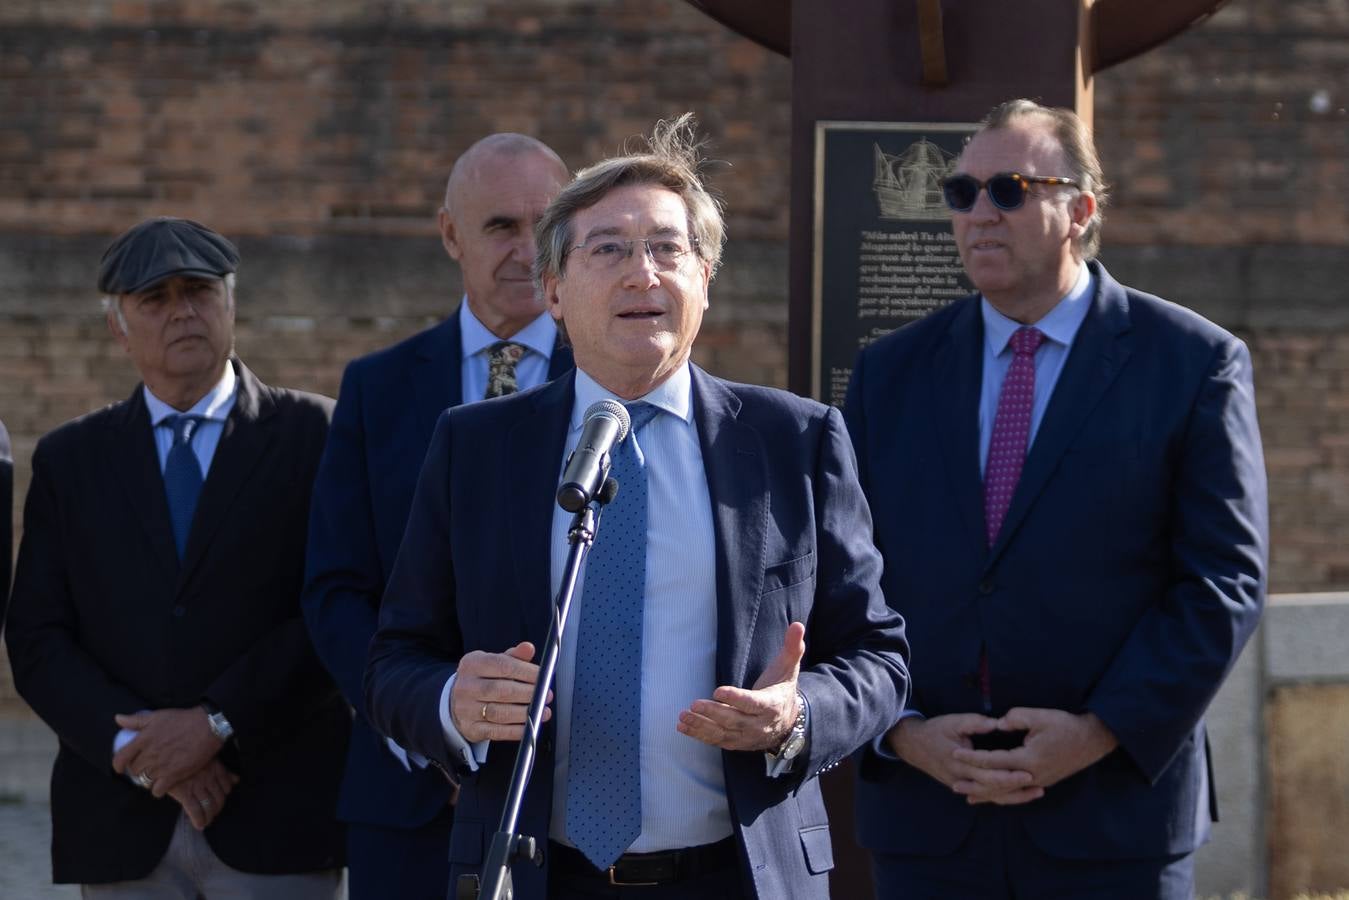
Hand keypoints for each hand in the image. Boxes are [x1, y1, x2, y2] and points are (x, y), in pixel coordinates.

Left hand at [113, 708, 222, 796]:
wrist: (207, 727)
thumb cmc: (183, 720)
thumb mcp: (157, 716)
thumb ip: (136, 720)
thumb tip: (118, 719)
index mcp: (143, 740)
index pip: (120, 758)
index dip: (117, 766)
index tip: (120, 768)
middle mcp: (149, 754)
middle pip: (134, 771)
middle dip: (137, 770)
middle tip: (144, 768)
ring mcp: (161, 766)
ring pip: (144, 781)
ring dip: (148, 779)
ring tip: (155, 775)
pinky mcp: (173, 776)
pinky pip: (157, 790)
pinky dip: (158, 790)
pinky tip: (163, 784)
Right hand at [166, 759, 238, 829]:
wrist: (161, 754)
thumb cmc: (183, 754)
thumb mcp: (205, 757)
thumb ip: (221, 769)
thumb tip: (236, 780)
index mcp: (215, 767)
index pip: (227, 786)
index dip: (224, 796)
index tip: (220, 801)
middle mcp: (208, 777)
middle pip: (219, 798)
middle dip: (217, 808)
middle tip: (213, 813)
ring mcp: (197, 785)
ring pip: (209, 805)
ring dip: (209, 816)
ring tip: (207, 821)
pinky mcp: (183, 792)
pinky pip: (195, 810)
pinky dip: (199, 819)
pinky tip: (200, 825)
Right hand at [450, 642, 550, 742]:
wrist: (456, 701)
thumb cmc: (481, 680)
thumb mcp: (492, 663)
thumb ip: (513, 657)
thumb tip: (528, 648)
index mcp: (472, 664)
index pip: (502, 665)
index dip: (526, 671)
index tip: (542, 676)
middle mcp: (466, 686)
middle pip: (501, 690)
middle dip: (528, 693)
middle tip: (546, 694)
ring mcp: (466, 709)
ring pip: (499, 713)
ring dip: (525, 713)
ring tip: (542, 710)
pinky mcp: (471, 729)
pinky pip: (496, 732)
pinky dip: (516, 730)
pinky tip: (530, 725)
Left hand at [678, 622, 804, 751]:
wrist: (787, 722)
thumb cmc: (781, 689)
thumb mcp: (789, 668)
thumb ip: (792, 647)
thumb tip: (797, 625)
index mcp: (772, 705)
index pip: (753, 703)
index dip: (736, 698)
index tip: (717, 691)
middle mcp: (760, 724)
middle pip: (735, 720)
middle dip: (714, 713)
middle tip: (695, 704)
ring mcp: (748, 736)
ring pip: (723, 733)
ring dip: (702, 726)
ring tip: (683, 716)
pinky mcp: (737, 742)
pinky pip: (717, 741)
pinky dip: (700, 735)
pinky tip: (683, 727)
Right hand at [888, 714, 1040, 804]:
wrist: (913, 744)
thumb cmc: (935, 730)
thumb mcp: (954, 721)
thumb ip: (976, 723)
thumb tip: (998, 723)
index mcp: (961, 762)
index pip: (989, 774)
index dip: (1010, 775)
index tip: (1029, 773)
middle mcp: (961, 778)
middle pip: (993, 790)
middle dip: (1017, 789)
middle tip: (1039, 786)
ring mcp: (960, 785)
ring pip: (989, 796)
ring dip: (1012, 797)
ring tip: (1034, 793)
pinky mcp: (961, 786)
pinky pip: (983, 795)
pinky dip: (1000, 797)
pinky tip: (1016, 795)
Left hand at [951, 708, 1117, 796]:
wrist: (1091, 740)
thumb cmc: (1065, 726)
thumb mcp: (1040, 716)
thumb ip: (1016, 718)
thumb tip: (997, 723)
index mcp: (1028, 759)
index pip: (994, 761)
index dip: (973, 758)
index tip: (955, 753)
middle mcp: (1032, 776)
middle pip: (998, 783)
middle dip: (975, 784)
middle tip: (953, 783)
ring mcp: (1039, 782)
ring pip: (1008, 792)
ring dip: (987, 794)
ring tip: (967, 797)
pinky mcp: (1043, 782)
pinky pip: (1018, 792)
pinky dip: (1003, 794)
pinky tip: (993, 796)